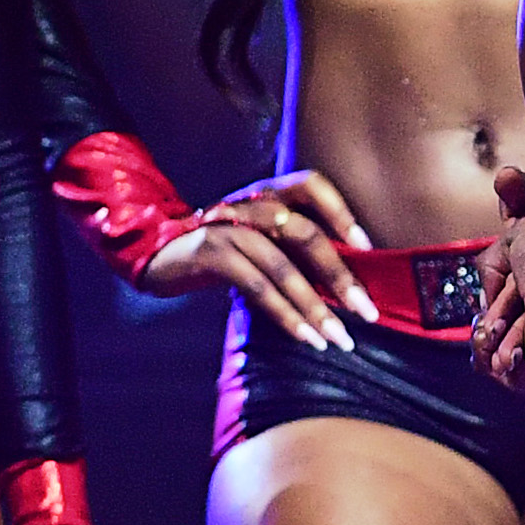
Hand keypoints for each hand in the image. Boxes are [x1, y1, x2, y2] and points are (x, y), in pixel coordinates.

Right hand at [141, 165, 377, 350]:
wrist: (157, 255)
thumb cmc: (221, 252)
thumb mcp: (260, 243)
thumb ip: (294, 251)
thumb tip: (345, 285)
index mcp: (267, 194)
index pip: (311, 185)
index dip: (341, 211)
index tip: (367, 247)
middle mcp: (250, 203)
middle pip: (305, 233)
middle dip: (340, 276)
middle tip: (366, 312)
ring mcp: (229, 226)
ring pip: (282, 265)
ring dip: (314, 306)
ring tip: (337, 338)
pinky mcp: (210, 252)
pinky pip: (256, 285)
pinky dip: (284, 313)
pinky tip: (304, 336)